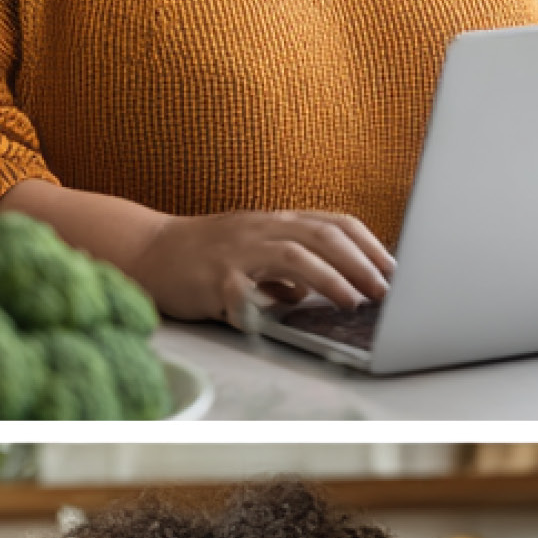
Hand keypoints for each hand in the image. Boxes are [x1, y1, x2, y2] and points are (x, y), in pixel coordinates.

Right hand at [133, 207, 393, 318]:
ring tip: (355, 301)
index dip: (370, 245)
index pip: (335, 223)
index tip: (392, 268)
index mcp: (274, 222)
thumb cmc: (198, 255)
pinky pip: (248, 292)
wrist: (144, 250)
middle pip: (324, 236)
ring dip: (333, 279)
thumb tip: (308, 294)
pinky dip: (273, 304)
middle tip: (385, 289)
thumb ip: (282, 270)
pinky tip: (290, 316)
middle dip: (362, 263)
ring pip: (296, 255)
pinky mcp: (214, 277)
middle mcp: (260, 229)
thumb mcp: (248, 251)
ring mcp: (237, 251)